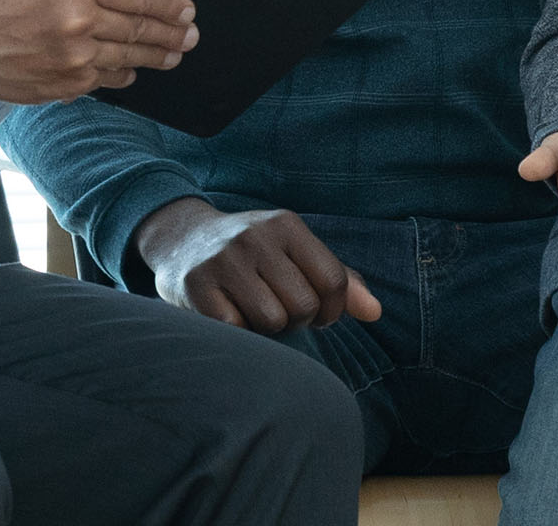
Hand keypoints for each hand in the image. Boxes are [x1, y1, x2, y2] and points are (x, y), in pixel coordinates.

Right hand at [0, 0, 197, 104]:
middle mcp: (79, 23)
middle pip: (141, 29)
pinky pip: (108, 80)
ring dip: (157, 56)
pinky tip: (132, 69)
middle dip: (172, 33)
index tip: (188, 8)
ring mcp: (75, 58)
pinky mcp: (68, 85)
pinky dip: (124, 74)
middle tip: (191, 35)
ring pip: (130, 58)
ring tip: (174, 54)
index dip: (169, 2)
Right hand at [134, 198, 380, 333]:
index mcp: (287, 225)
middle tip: (277, 308)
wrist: (181, 239)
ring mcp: (223, 259)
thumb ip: (340, 281)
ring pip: (273, 321)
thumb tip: (375, 313)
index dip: (332, 310)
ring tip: (253, 310)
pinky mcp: (196, 285)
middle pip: (304, 307)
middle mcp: (255, 236)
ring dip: (267, 328)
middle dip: (296, 319)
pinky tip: (228, 313)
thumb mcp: (296, 254)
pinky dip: (238, 332)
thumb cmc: (254, 255)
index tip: (316, 312)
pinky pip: (236, 329)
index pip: (333, 281)